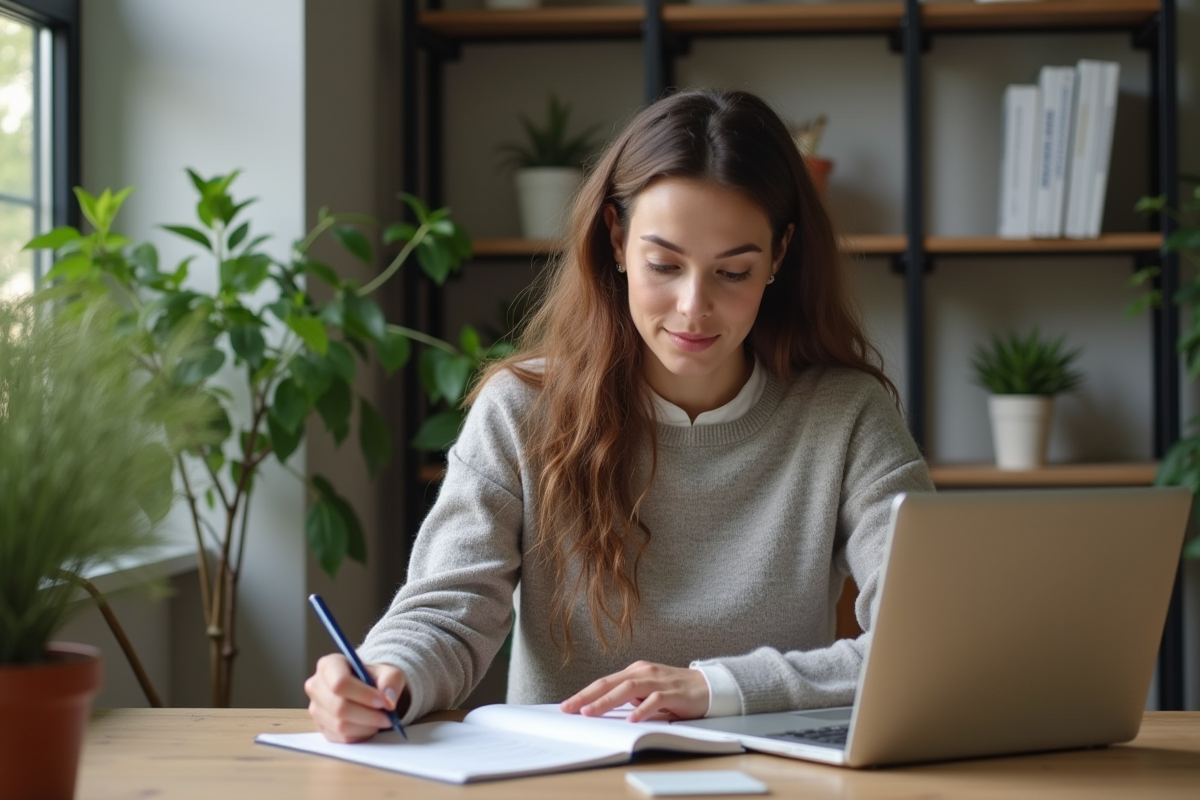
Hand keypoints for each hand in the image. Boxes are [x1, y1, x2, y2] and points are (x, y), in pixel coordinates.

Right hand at [304, 654, 408, 742]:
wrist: (367, 691)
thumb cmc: (374, 678)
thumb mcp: (389, 672)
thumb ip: (392, 680)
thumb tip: (388, 699)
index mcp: (329, 665)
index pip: (340, 683)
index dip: (363, 695)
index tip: (384, 702)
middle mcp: (316, 686)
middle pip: (339, 707)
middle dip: (368, 715)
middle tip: (388, 716)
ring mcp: (315, 709)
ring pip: (340, 726)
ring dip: (366, 727)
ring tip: (380, 720)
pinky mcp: (320, 727)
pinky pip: (341, 738)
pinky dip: (360, 735)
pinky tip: (369, 726)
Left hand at [559, 660, 708, 721]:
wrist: (709, 687)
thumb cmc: (675, 691)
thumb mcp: (647, 693)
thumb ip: (628, 699)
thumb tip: (602, 711)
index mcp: (635, 672)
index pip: (604, 682)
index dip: (584, 693)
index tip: (566, 706)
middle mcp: (644, 672)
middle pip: (610, 683)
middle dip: (587, 696)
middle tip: (569, 709)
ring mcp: (659, 680)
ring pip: (628, 688)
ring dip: (607, 701)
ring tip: (591, 713)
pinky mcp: (674, 692)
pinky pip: (655, 700)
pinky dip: (642, 709)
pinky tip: (631, 719)